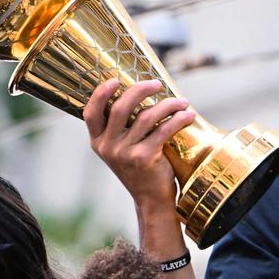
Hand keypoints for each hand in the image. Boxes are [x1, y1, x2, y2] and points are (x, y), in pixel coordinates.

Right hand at [84, 78, 194, 208]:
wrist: (151, 198)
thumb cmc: (140, 168)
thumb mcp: (120, 149)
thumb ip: (120, 128)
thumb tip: (137, 92)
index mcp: (98, 142)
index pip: (91, 113)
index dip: (100, 93)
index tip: (115, 80)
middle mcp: (107, 147)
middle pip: (120, 108)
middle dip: (140, 90)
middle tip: (157, 84)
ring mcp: (125, 153)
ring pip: (146, 116)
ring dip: (167, 105)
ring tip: (182, 102)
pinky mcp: (144, 158)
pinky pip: (163, 130)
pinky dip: (178, 119)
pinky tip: (187, 115)